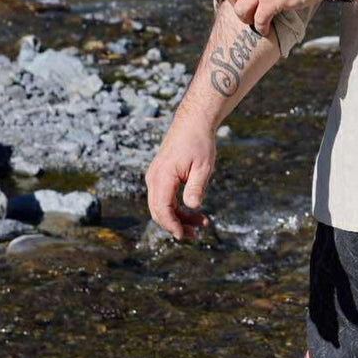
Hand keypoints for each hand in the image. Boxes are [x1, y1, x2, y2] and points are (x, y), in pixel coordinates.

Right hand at [145, 117, 215, 240]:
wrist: (193, 122)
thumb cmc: (199, 142)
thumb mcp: (203, 166)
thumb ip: (196, 186)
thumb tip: (192, 206)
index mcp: (162, 176)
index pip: (162, 208)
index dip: (172, 225)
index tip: (185, 235)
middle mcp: (154, 178)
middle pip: (158, 211)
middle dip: (176, 225)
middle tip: (196, 234)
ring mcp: (155, 177)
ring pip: (161, 206)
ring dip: (178, 217)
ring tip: (201, 223)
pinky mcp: (161, 176)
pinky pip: (164, 197)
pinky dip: (177, 207)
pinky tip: (193, 211)